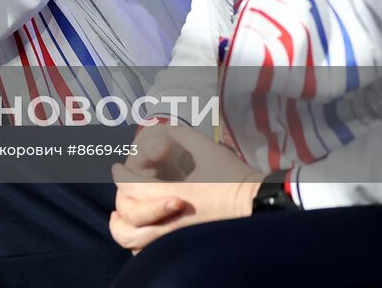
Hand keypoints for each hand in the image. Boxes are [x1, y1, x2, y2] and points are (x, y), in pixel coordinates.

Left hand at [109, 124, 262, 253]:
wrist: (263, 206)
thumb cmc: (235, 178)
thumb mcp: (208, 150)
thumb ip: (182, 135)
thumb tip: (165, 128)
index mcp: (175, 195)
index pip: (133, 188)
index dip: (120, 175)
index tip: (118, 168)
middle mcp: (172, 221)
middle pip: (130, 218)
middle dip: (122, 201)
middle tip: (121, 190)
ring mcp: (179, 238)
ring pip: (136, 243)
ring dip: (126, 228)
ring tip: (124, 218)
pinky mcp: (187, 247)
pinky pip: (153, 253)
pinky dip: (142, 244)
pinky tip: (145, 232)